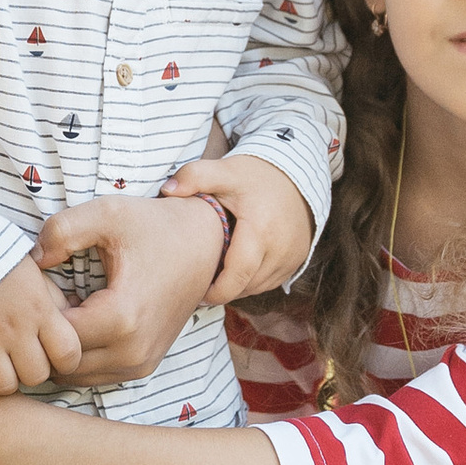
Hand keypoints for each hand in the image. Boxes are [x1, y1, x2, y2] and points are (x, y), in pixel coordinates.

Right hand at [0, 255, 84, 394]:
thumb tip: (71, 321)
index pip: (68, 356)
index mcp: (39, 309)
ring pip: (3, 386)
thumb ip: (54, 302)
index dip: (63, 360)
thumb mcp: (35, 274)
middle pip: (35, 376)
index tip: (50, 351)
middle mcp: (15, 329)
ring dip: (1, 378)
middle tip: (19, 356)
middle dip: (30, 370)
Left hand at [36, 193, 228, 383]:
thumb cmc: (154, 227)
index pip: (52, 335)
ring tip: (64, 306)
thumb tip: (32, 261)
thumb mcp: (107, 213)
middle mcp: (132, 352)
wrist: (207, 244)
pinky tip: (80, 318)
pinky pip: (92, 374)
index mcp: (122, 318)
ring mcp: (139, 365)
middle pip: (59, 360)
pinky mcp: (141, 368)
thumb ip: (61, 230)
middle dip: (44, 332)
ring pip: (73, 374)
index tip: (40, 282)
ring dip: (60, 346)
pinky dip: (78, 353)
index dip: (37, 309)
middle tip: (47, 295)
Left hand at [161, 152, 315, 302]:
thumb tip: (167, 190)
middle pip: (246, 286)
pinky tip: (239, 267)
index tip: (198, 293)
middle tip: (202, 283)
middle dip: (223, 289)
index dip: (215, 292)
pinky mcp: (298, 260)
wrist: (295, 173)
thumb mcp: (224, 171)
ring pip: (258, 287)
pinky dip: (253, 279)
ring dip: (238, 285)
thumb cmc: (256, 175)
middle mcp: (281, 248)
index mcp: (260, 231)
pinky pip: (271, 281)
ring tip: (219, 273)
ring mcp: (292, 256)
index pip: (237, 277)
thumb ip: (194, 176)